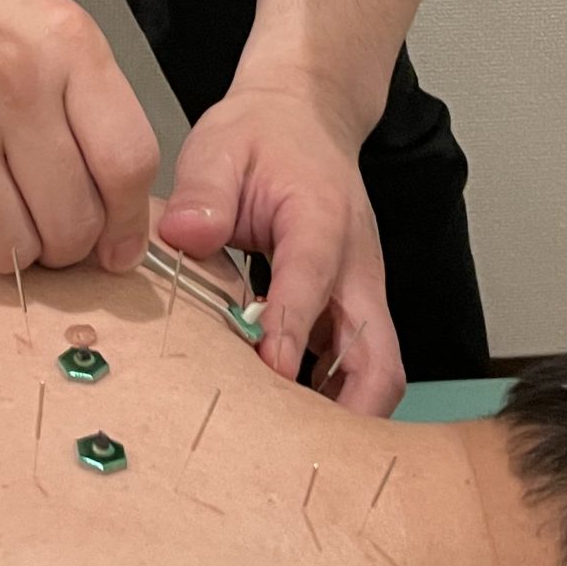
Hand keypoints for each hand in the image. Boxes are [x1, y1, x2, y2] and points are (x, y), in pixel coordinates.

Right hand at [0, 0, 158, 275]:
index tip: (118, 248)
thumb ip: (89, 110)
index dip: (128, 223)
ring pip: (10, 250)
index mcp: (64, 42)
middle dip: (63, 245)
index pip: (127, 162)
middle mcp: (11, 80)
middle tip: (44, 226)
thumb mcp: (42, 28)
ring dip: (6, 248)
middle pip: (72, 222)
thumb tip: (120, 219)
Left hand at [157, 80, 404, 415]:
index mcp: (321, 220)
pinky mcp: (353, 303)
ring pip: (376, 367)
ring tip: (284, 448)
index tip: (263, 377)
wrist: (306, 114)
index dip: (289, 335)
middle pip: (378, 355)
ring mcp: (361, 288)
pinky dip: (330, 392)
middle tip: (295, 451)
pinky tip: (283, 414)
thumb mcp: (220, 145)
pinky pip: (357, 361)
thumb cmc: (264, 133)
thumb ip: (204, 191)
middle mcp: (356, 263)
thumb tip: (187, 237)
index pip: (313, 286)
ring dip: (342, 411)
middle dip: (349, 411)